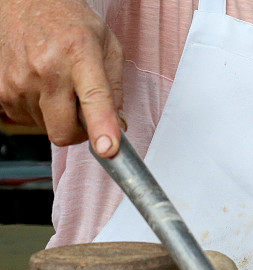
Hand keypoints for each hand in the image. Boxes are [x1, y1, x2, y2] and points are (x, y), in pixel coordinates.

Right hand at [0, 0, 122, 156]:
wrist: (24, 1)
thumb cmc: (68, 22)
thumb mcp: (107, 45)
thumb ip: (116, 87)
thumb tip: (117, 125)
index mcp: (80, 54)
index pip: (94, 98)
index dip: (101, 127)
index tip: (107, 148)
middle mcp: (47, 69)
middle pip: (64, 131)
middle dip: (78, 131)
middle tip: (83, 111)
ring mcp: (19, 81)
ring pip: (47, 127)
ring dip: (58, 115)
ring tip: (59, 84)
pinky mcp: (1, 90)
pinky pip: (27, 119)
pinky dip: (39, 110)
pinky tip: (41, 85)